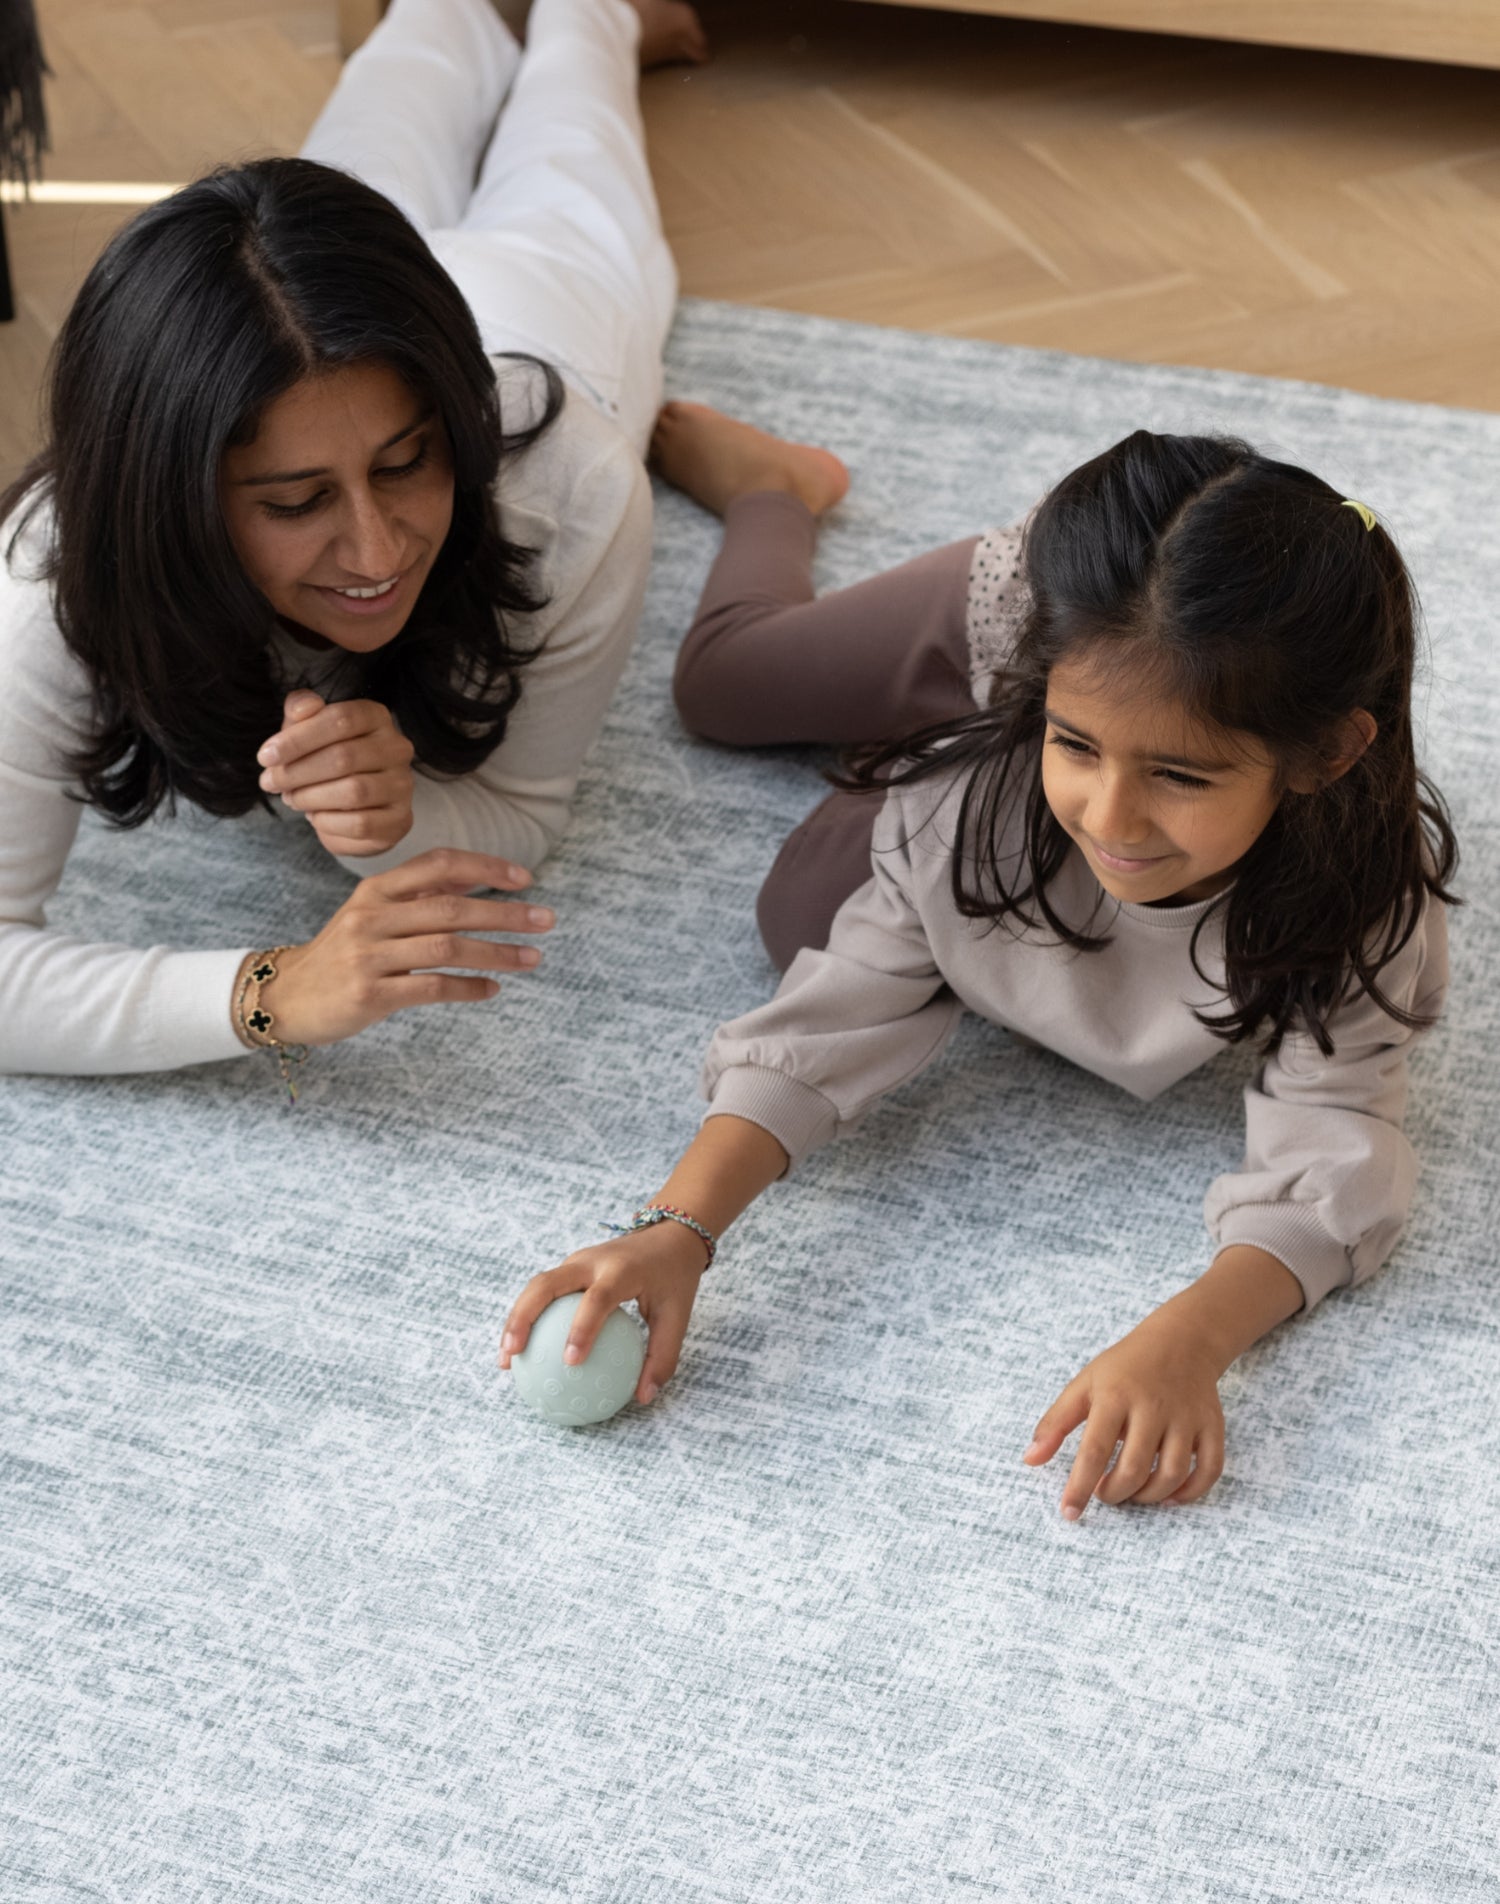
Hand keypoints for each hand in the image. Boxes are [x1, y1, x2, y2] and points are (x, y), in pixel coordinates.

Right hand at [257, 849, 553, 1046]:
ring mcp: (369, 955)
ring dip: (497, 952)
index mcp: (377, 890)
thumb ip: (419, 895)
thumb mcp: (373, 913)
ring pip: (446, 947)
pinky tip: (492, 989)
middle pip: (451, 907)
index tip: (525, 878)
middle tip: (546, 920)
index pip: (438, 864)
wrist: (285, 995)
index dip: (484, 868)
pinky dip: (468, 988)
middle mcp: (372, 916)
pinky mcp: (369, 994)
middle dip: (505, 913)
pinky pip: (431, 988)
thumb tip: (473, 878)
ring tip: (533, 958)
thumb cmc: (342, 954)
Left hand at [258, 691, 415, 856]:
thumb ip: (301, 711)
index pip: (340, 718)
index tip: (265, 756)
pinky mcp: (400, 819)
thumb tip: (304, 706)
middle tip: (271, 782)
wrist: (352, 807)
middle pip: (344, 757)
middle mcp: (397, 748)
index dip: (298, 738)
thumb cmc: (326, 760)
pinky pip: (360, 823)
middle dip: (297, 772)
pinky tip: (315, 816)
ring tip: (292, 799)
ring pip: (353, 791)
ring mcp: (403, 785)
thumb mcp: (308, 731)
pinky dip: (328, 822)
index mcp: (376, 717)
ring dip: (310, 797)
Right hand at [499, 1220, 710, 1406]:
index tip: (570, 1362)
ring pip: (536, 1286)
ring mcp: (576, 1261)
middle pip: (546, 1284)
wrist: (668, 1235)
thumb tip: (643, 1398)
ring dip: (516, 1319)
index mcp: (621, 1271)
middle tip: (513, 1355)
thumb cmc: (673, 1279)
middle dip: (524, 1317)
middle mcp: (591, 1261)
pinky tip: (521, 1350)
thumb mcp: (678, 1316)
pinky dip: (528, 1317)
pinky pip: (543, 1292)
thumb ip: (662, 1356)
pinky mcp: (569, 1267)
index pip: (597, 1299)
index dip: (581, 1328)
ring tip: (506, 1360)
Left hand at [1023, 1307, 1227, 1516]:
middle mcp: (1152, 1406)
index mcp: (1115, 1395)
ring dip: (1148, 1496)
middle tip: (1104, 1493)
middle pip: (1134, 1468)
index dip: (1080, 1486)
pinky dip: (1190, 1492)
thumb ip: (1055, 1423)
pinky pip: (1208, 1470)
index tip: (1070, 1512)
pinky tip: (1169, 1496)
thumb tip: (1030, 1461)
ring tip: (1132, 1493)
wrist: (1180, 1341)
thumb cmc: (1124, 1369)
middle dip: (1114, 1493)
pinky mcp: (1211, 1425)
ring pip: (1171, 1474)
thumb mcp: (1084, 1385)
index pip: (1094, 1450)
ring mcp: (1186, 1416)